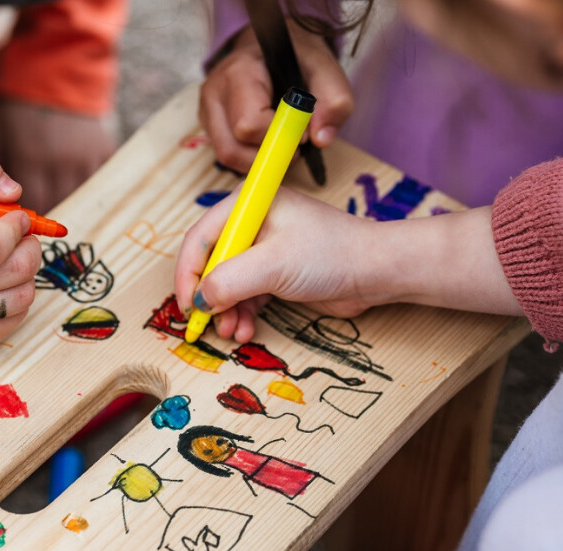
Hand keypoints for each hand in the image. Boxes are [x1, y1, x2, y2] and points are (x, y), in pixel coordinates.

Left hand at [0, 97, 115, 210]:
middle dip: (45, 204)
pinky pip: (99, 178)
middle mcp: (61, 159)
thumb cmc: (9, 101)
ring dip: (65, 193)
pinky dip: (86, 179)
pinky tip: (71, 169)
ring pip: (79, 193)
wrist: (47, 63)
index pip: (30, 205)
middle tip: (34, 198)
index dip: (25, 214)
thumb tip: (2, 199)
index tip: (19, 212)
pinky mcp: (103, 148)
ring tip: (51, 183)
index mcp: (29, 157)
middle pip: (57, 201)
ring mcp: (85, 154)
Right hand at [0, 150, 40, 354]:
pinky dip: (17, 299)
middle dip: (29, 249)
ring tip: (10, 259)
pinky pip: (12, 322)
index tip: (15, 218)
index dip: (15, 230)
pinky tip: (1, 283)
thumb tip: (13, 193)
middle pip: (12, 273)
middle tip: (21, 237)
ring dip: (26, 274)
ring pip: (19, 299)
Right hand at [175, 188, 519, 342]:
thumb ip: (230, 280)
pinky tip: (246, 330)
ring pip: (228, 283)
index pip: (200, 238)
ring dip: (225, 311)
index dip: (188, 273)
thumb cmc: (330, 254)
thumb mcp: (273, 265)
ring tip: (232, 332)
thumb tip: (200, 300)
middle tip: (206, 324)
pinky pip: (246, 294)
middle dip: (208, 296)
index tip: (186, 304)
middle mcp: (253, 224)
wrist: (376, 271)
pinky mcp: (277, 273)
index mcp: (248, 206)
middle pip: (211, 262)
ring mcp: (265, 249)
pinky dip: (242, 313)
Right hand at [200, 20, 352, 173]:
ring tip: (281, 145)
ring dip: (259, 161)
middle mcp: (215, 92)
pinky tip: (267, 143)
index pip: (249, 124)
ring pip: (227, 157)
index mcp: (239, 71)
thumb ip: (334, 101)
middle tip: (293, 146)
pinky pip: (226, 155)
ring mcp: (207, 110)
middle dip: (268, 155)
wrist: (274, 46)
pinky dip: (250, 158)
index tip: (302, 133)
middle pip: (232, 148)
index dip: (280, 137)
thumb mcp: (325, 70)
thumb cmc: (297, 59)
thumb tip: (321, 139)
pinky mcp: (209, 125)